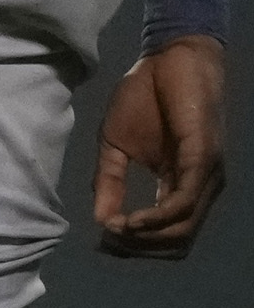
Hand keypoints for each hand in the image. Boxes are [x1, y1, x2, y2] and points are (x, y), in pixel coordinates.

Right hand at [97, 36, 227, 256]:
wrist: (168, 58)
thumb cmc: (144, 97)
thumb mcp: (114, 145)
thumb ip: (109, 182)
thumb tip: (100, 221)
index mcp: (180, 184)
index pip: (166, 233)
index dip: (134, 245)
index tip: (101, 239)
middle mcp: (200, 187)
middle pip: (176, 241)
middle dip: (139, 248)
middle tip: (107, 239)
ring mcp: (206, 176)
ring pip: (183, 230)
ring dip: (147, 238)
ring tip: (116, 230)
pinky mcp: (204, 160)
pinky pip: (183, 204)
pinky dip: (156, 218)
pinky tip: (131, 219)